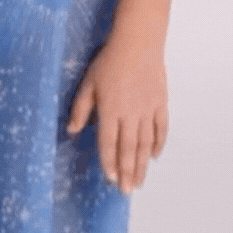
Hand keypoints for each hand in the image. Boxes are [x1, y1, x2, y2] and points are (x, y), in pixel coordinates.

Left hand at [65, 37, 168, 192]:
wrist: (138, 42)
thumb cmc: (110, 60)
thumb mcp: (88, 83)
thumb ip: (80, 109)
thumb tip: (71, 130)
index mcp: (110, 109)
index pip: (108, 143)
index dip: (108, 162)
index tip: (109, 178)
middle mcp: (130, 113)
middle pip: (128, 149)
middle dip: (126, 172)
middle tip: (126, 191)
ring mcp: (148, 109)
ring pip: (145, 144)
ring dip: (142, 165)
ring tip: (139, 182)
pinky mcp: (160, 102)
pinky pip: (161, 128)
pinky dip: (158, 144)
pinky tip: (154, 157)